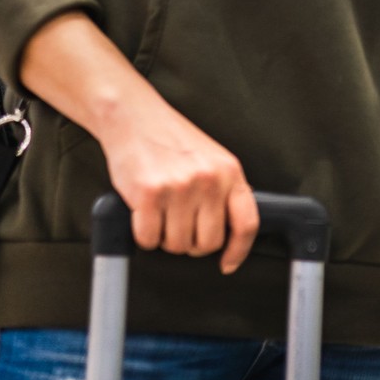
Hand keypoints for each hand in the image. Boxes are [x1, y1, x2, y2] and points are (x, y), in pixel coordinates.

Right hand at [97, 98, 258, 272]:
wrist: (134, 116)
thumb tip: (234, 224)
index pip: (246, 224)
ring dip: (165, 238)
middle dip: (191, 243)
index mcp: (229, 172)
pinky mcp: (149, 194)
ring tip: (160, 212)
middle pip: (207, 243)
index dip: (238, 251)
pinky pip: (149, 239)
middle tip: (179, 224)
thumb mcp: (211, 158)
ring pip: (177, 245)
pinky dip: (143, 234)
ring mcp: (179, 187)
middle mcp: (208, 180)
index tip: (228, 263)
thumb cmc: (170, 139)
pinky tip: (143, 213)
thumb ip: (224, 188)